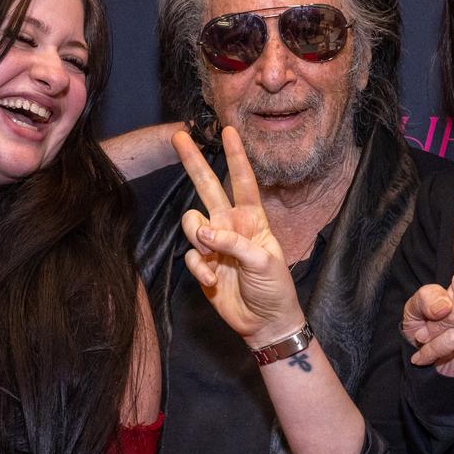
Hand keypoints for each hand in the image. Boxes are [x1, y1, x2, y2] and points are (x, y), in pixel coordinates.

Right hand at [175, 125, 305, 348]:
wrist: (264, 323)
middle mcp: (230, 225)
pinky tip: (214, 282)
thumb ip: (233, 243)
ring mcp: (214, 245)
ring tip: (211, 258)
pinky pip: (189, 256)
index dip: (235, 156)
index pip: (243, 181)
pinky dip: (199, 269)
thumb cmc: (274, 289)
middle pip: (208, 187)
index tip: (229, 130)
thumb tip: (202, 231)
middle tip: (179, 136)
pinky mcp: (202, 265)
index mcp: (252, 219)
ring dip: (197, 238)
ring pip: (191, 222)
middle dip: (193, 162)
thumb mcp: (263, 262)